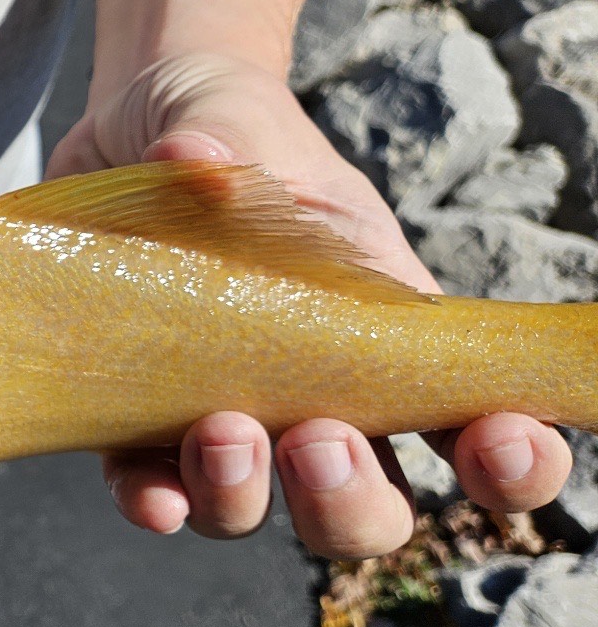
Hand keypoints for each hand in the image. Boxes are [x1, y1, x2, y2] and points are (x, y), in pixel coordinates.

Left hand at [46, 52, 570, 557]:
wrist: (118, 131)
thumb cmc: (218, 123)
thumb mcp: (237, 113)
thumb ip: (231, 133)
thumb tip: (198, 158)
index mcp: (383, 328)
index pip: (474, 420)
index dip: (508, 462)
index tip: (496, 440)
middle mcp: (312, 391)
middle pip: (368, 506)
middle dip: (352, 500)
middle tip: (318, 440)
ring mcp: (224, 413)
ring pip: (261, 514)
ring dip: (249, 500)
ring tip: (222, 436)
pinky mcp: (135, 418)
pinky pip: (153, 493)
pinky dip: (155, 504)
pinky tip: (150, 495)